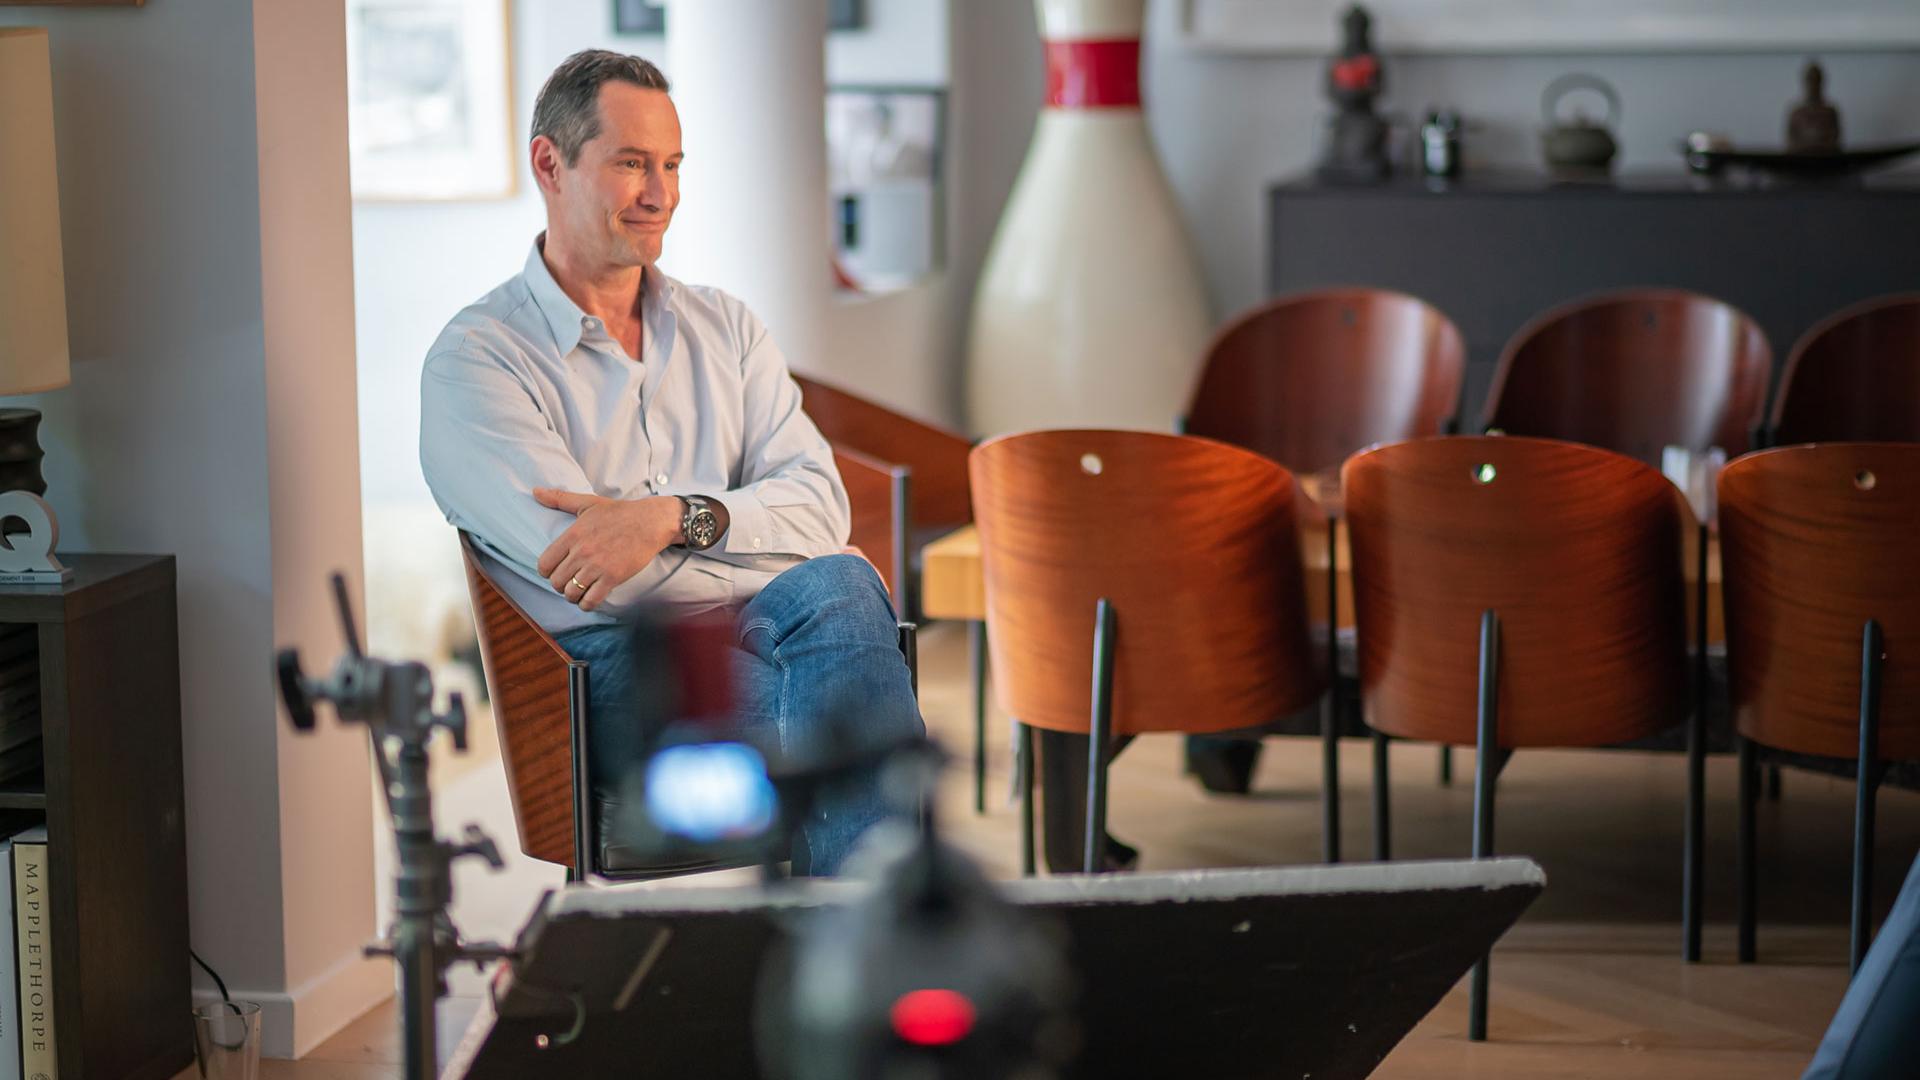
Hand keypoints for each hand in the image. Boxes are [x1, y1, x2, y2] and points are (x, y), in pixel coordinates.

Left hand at [533, 488, 683, 610]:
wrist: (650, 522)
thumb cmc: (620, 512)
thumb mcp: (588, 503)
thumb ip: (560, 499)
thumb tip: (535, 491)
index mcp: (573, 535)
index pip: (544, 564)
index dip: (546, 572)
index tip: (555, 571)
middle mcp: (582, 552)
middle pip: (556, 581)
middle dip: (559, 585)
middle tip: (568, 582)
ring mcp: (597, 566)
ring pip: (571, 593)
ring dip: (572, 596)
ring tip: (578, 591)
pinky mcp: (613, 577)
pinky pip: (591, 600)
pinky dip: (586, 604)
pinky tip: (589, 600)